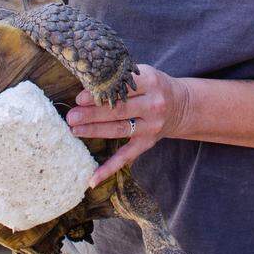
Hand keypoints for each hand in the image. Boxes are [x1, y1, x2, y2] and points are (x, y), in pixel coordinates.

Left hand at [66, 64, 190, 187]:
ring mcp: (151, 126)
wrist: (182, 105)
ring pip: (119, 130)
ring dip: (95, 131)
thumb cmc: (154, 87)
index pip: (122, 89)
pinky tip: (92, 179)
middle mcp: (153, 105)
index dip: (100, 94)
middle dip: (92, 114)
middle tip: (71, 116)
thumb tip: (86, 85)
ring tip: (75, 130)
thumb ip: (121, 78)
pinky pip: (126, 156)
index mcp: (151, 82)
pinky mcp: (147, 143)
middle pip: (118, 110)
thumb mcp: (144, 74)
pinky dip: (109, 168)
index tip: (80, 97)